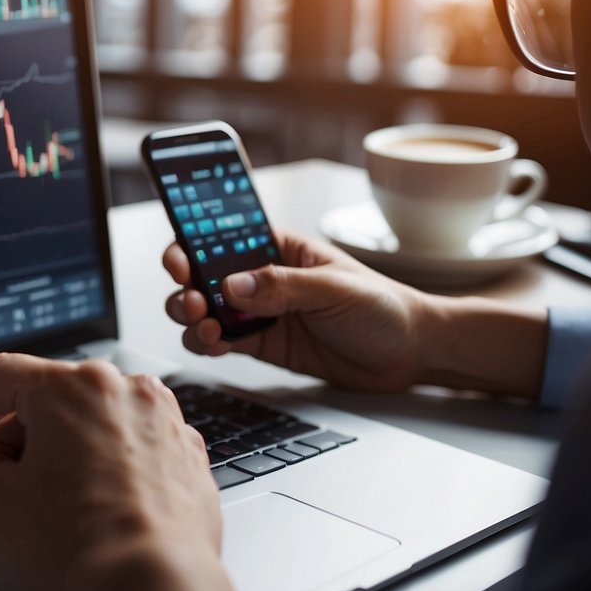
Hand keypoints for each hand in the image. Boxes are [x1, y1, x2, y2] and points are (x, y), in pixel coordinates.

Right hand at [0, 354, 258, 590]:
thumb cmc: (70, 558)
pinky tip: (88, 529)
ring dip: (54, 468)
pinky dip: (103, 486)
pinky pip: (129, 462)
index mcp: (71, 386)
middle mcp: (127, 394)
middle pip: (40, 406)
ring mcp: (167, 430)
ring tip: (44, 522)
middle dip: (5, 451)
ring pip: (87, 432)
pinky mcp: (190, 469)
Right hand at [164, 229, 431, 391]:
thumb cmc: (383, 306)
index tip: (179, 260)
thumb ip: (282, 287)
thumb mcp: (334, 289)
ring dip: (192, 316)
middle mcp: (261, 276)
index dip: (192, 243)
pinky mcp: (262, 344)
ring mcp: (259, 311)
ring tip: (204, 325)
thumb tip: (233, 285)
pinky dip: (207, 343)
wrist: (410, 353)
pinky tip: (214, 344)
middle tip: (194, 301)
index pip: (222, 236)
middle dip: (186, 286)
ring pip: (205, 309)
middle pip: (203, 274)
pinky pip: (220, 341)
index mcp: (278, 248)